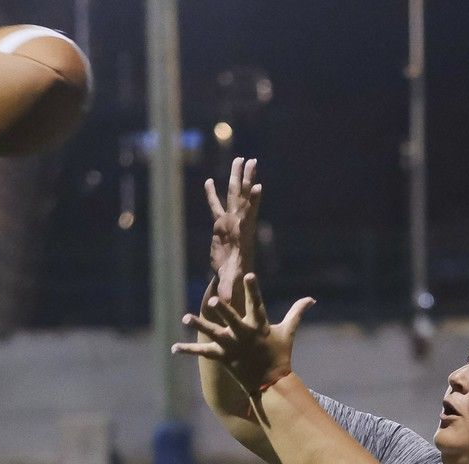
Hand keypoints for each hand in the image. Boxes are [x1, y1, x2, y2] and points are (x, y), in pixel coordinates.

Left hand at [172, 273, 313, 394]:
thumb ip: (296, 313)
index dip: (253, 289)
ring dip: (199, 326)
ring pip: (213, 334)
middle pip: (232, 320)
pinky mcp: (223, 358)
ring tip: (186, 318)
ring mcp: (232, 347)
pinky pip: (203, 353)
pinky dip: (188, 350)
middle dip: (223, 310)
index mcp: (259, 326)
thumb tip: (311, 299)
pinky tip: (174, 348)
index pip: (256, 303)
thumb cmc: (279, 354)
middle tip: (213, 300)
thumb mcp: (287, 332)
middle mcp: (244, 335)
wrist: (271, 384)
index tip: (248, 275)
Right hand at [206, 157, 261, 304]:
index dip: (253, 202)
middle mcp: (238, 223)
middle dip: (247, 179)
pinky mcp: (219, 224)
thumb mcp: (231, 283)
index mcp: (243, 235)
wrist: (233, 278)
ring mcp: (230, 222)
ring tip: (241, 159)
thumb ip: (228, 288)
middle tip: (252, 162)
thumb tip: (224, 300)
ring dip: (236, 178)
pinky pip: (216, 205)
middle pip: (243, 197)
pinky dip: (213, 193)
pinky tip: (210, 181)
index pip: (249, 215)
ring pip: (233, 195)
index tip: (258, 188)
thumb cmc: (234, 279)